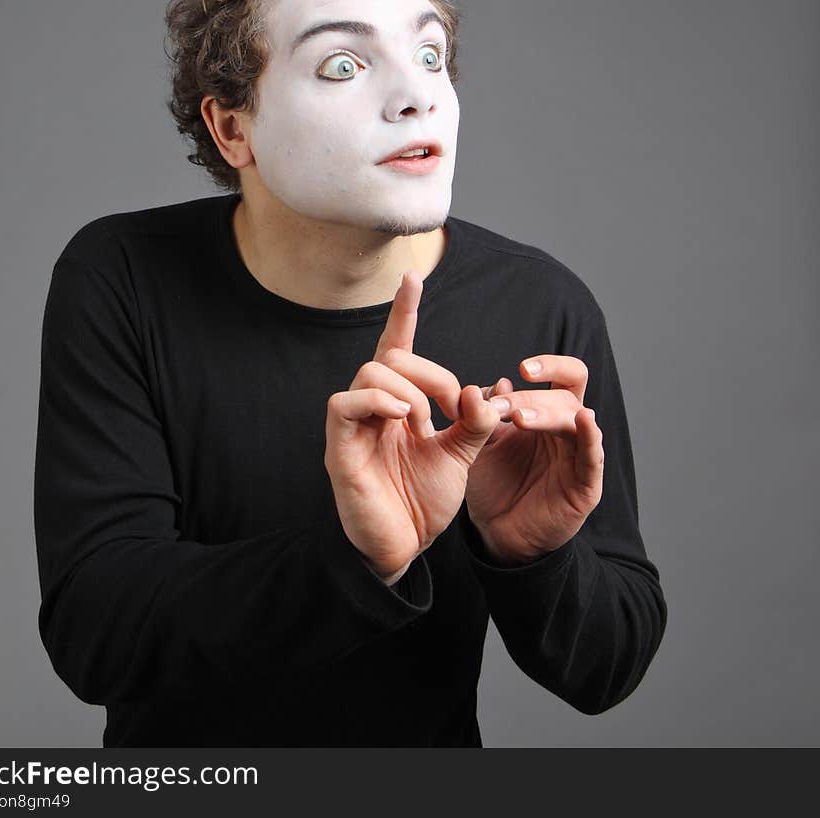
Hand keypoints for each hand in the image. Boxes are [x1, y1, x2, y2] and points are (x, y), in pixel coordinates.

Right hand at [324, 270, 502, 584]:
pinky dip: (377, 400)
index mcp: (398, 404)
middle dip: (432, 372)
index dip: (404, 312)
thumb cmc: (422, 501)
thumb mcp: (460, 456)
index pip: (398, 347)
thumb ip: (474, 423)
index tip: (413, 277)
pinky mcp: (339, 446)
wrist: (404, 548)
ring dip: (410, 387)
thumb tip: (486, 389)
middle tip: (454, 408)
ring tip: (425, 421)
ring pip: (371, 371)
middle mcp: (372, 407)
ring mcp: (353, 426)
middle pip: (392, 355)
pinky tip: (402, 416)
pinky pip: (345, 402)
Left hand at [463, 355, 605, 564]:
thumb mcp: (481, 441)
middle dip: (531, 397)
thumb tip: (500, 382)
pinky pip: (594, 457)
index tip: (522, 369)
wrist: (497, 532)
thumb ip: (487, 411)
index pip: (562, 376)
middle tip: (500, 408)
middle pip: (565, 396)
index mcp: (547, 413)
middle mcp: (567, 430)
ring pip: (576, 421)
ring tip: (518, 418)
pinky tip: (585, 421)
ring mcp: (579, 456)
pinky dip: (591, 437)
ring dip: (547, 413)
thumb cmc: (493, 483)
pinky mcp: (586, 486)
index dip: (547, 366)